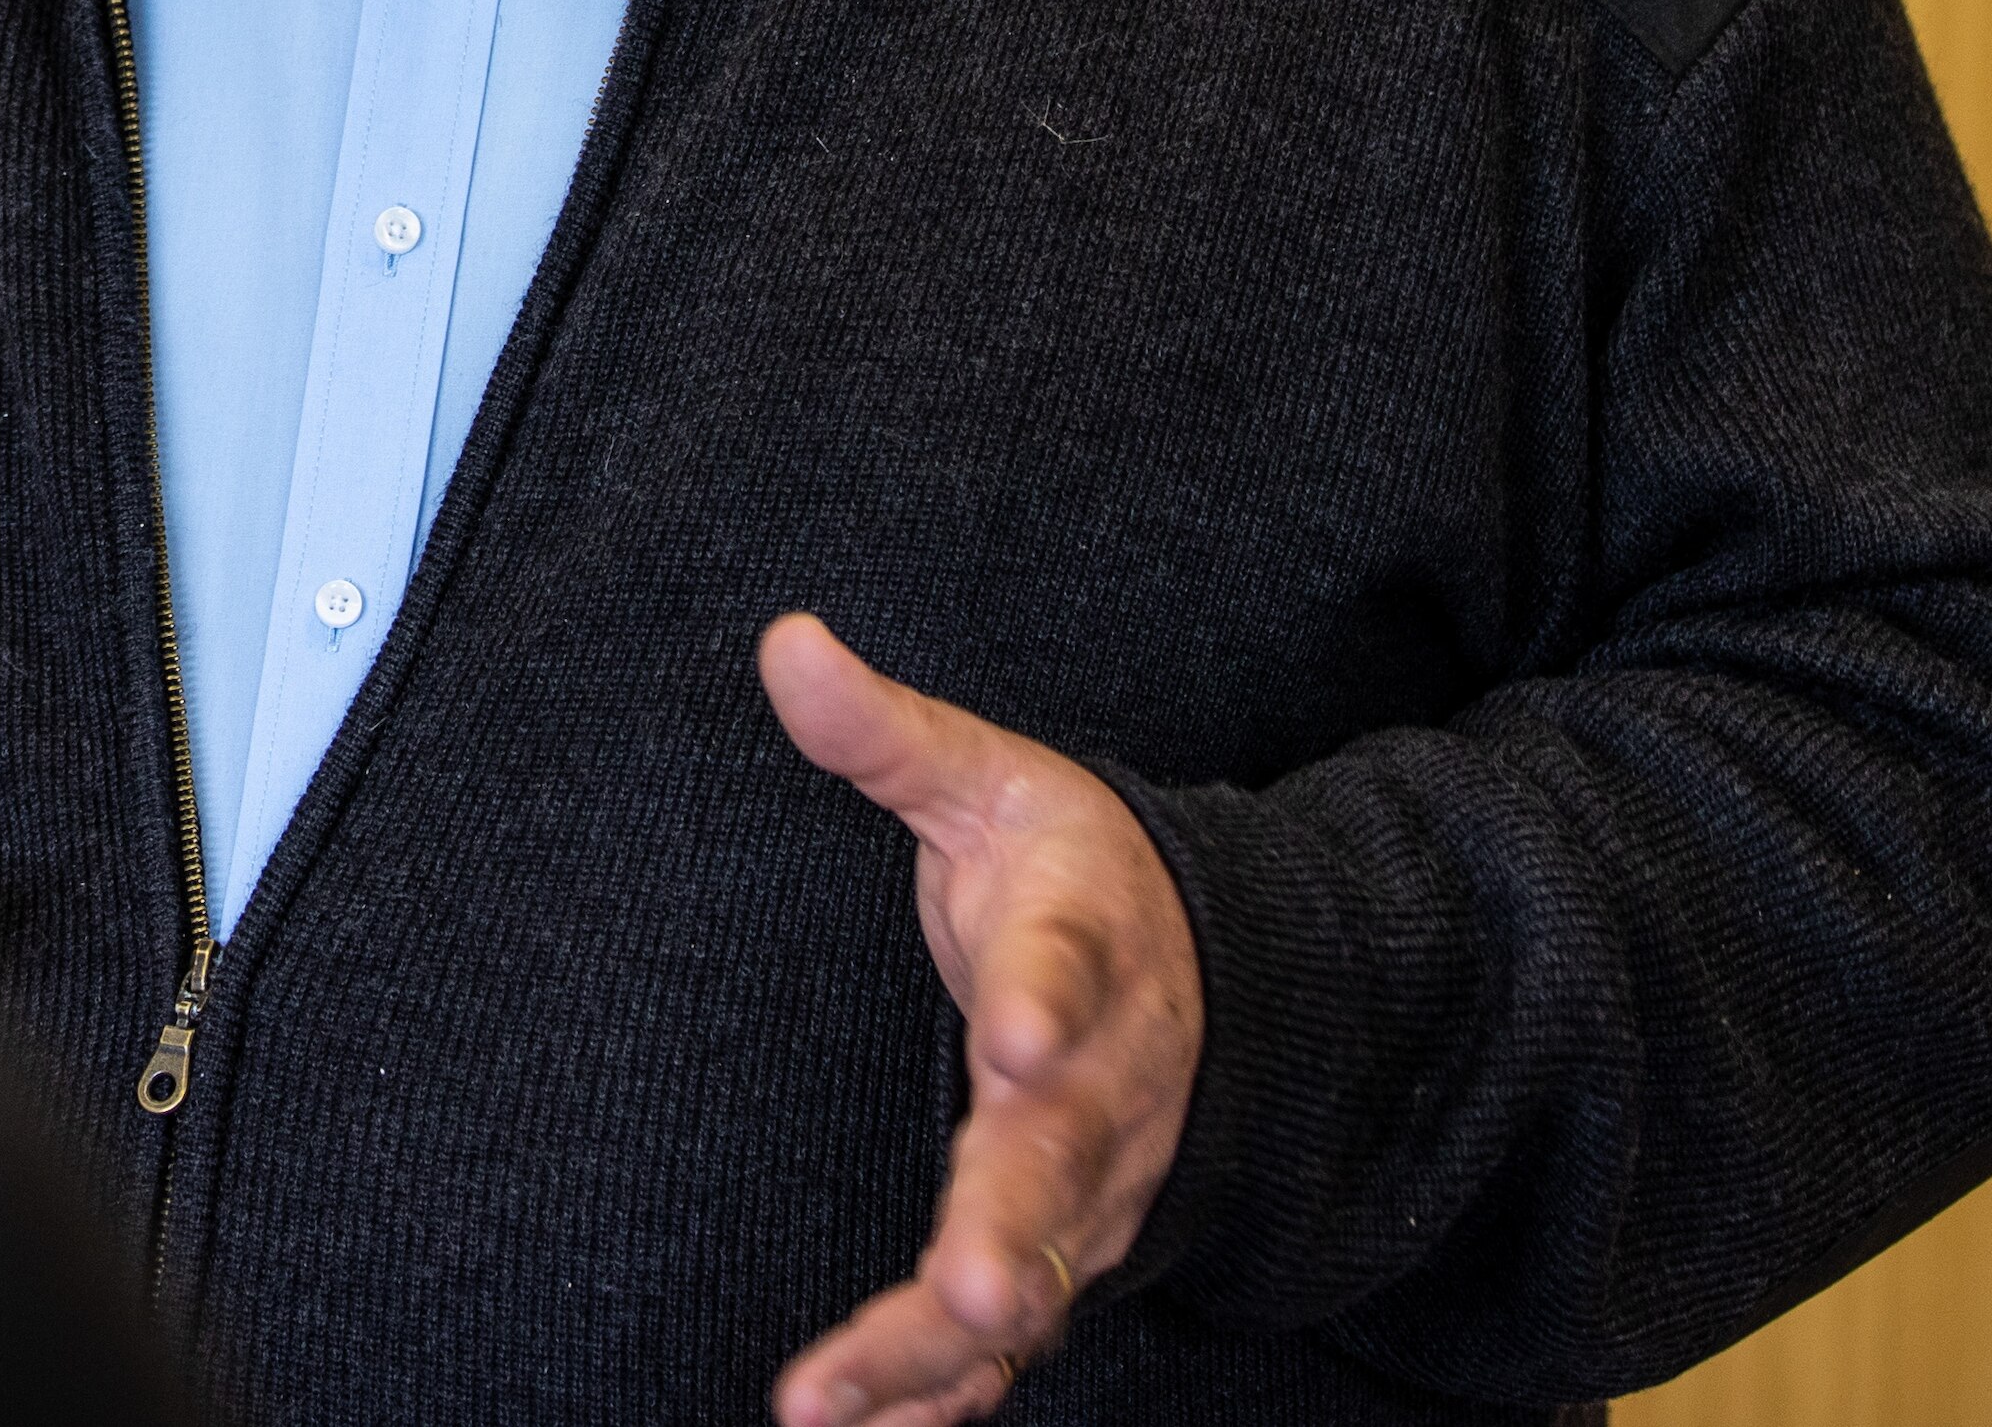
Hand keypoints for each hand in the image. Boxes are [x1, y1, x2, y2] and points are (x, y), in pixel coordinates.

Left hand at [760, 615, 1201, 1425]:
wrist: (1206, 976)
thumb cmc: (1069, 872)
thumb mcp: (991, 779)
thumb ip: (889, 733)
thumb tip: (785, 640)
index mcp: (1083, 954)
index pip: (1072, 979)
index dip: (1047, 1008)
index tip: (1015, 1037)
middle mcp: (1100, 1094)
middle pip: (1059, 1169)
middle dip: (1014, 1235)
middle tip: (975, 1297)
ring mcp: (1086, 1193)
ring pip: (1030, 1282)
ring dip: (945, 1348)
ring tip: (844, 1397)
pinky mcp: (1056, 1256)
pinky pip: (1001, 1351)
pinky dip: (934, 1399)